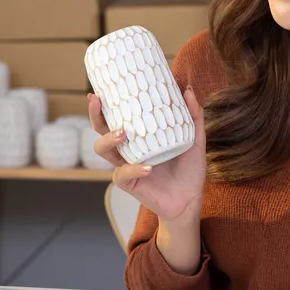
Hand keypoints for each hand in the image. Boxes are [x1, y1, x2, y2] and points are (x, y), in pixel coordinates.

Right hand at [89, 86, 206, 223]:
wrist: (191, 199)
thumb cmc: (189, 169)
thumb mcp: (194, 140)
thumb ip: (193, 116)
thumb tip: (188, 90)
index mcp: (139, 135)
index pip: (117, 116)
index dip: (105, 104)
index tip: (99, 91)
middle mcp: (128, 148)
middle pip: (100, 130)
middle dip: (95, 115)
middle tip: (97, 102)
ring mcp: (126, 165)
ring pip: (103, 150)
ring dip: (109, 139)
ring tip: (123, 134)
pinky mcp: (129, 183)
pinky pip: (122, 174)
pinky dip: (133, 169)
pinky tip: (148, 168)